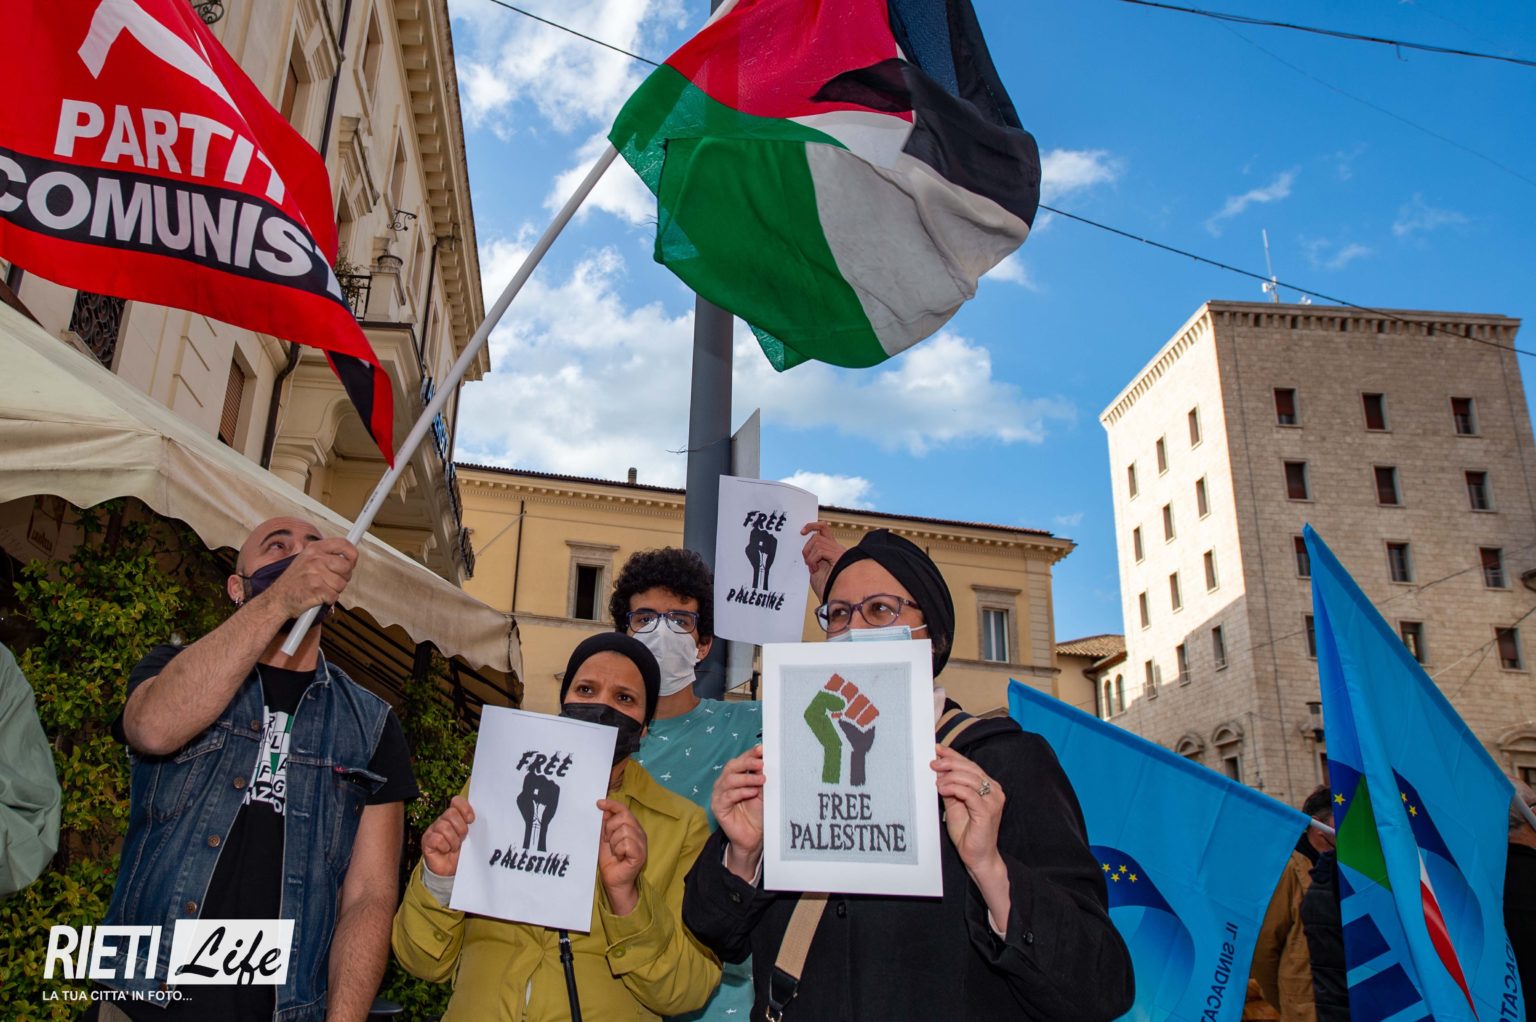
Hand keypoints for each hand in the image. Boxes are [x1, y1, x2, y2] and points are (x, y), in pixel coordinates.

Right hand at [260, 537, 356, 616]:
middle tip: (333, 581)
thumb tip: (349, 558)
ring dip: (335, 590)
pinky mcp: (316, 590)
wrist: (277, 599)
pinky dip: (329, 600)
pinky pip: (335, 596)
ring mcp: (315, 574)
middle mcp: (315, 559)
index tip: (351, 562)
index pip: (343, 544)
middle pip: (346, 566)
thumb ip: (326, 556)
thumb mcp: (306, 559)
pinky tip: (318, 596)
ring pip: (342, 584)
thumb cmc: (294, 581)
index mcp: (314, 549)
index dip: (352, 554)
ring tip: (321, 589)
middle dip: (344, 577)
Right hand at [421, 795, 474, 876]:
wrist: (450, 871)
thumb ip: (473, 826)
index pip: (457, 802)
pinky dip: (444, 846)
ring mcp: (433, 830)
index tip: (471, 820)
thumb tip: (480, 817)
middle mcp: (442, 820)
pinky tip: (445, 851)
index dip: (465, 809)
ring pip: (444, 826)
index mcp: (454, 817)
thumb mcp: (470, 838)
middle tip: (462, 839)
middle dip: (460, 828)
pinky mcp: (426, 841)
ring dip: (453, 840)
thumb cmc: (461, 853)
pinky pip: (437, 838)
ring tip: (454, 847)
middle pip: (451, 813)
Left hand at [597, 799, 646, 915]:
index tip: (599, 803)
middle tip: (608, 840)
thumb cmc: (611, 862)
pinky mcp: (640, 854)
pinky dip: (619, 850)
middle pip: (624, 817)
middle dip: (610, 828)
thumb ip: (606, 825)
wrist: (614, 881)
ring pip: (624, 831)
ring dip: (614, 842)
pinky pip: (626, 843)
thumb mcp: (605, 839)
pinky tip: (620, 857)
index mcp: (632, 828)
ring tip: (615, 852)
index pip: (624, 810)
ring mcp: (641, 843)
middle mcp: (639, 833)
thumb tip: (604, 809)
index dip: (612, 804)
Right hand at [712, 746, 764, 880]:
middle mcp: (724, 782)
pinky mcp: (718, 807)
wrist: (754, 837)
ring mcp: (719, 795)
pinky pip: (728, 796)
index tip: (762, 750)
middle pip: (732, 766)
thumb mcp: (763, 792)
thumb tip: (766, 761)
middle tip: (761, 763)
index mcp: (735, 776)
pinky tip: (752, 792)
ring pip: (729, 780)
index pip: (740, 760)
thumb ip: (762, 778)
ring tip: (761, 780)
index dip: (750, 754)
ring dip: (746, 778)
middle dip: (747, 762)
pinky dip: (741, 792)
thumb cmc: (758, 813)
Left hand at [800, 522, 844, 600]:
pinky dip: (814, 559)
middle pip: (818, 535)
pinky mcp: (839, 556)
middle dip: (807, 548)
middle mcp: (837, 549)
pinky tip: (816, 569)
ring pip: (818, 541)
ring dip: (810, 555)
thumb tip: (806, 550)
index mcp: (831, 551)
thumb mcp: (815, 570)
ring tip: (813, 568)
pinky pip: (820, 550)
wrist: (834, 599)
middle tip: (807, 562)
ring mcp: (839, 552)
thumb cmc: (826, 588)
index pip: (824, 529)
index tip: (802, 532)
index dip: (813, 526)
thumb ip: (812, 558)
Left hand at [932, 746, 1005, 875]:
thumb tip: (938, 770)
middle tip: (933, 763)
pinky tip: (942, 789)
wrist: (977, 856)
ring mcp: (993, 801)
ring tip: (936, 781)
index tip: (938, 749)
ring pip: (970, 779)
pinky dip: (954, 788)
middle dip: (950, 763)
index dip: (954, 755)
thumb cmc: (968, 832)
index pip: (970, 765)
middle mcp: (995, 791)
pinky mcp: (987, 811)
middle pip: (970, 769)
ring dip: (950, 776)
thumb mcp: (955, 805)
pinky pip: (969, 793)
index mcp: (989, 786)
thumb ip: (950, 788)